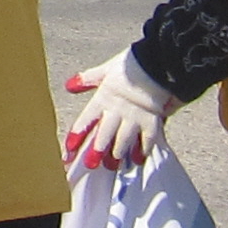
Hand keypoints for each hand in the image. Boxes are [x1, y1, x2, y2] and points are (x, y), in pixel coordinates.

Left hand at [64, 48, 179, 168]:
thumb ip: (87, 79)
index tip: (67, 151)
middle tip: (90, 165)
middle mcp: (117, 110)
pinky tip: (138, 160)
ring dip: (117, 153)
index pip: (86, 120)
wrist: (159, 61)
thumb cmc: (131, 65)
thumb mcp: (106, 70)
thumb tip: (69, 86)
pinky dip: (143, 150)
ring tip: (112, 166)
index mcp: (103, 98)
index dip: (76, 136)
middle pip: (105, 134)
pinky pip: (148, 138)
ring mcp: (135, 116)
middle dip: (97, 150)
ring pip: (124, 139)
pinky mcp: (153, 119)